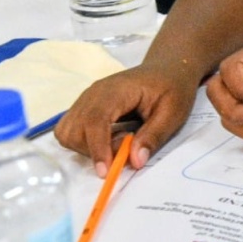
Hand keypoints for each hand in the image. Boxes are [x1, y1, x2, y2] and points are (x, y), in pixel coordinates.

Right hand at [54, 63, 197, 176]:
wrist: (167, 69)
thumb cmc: (172, 88)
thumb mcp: (173, 113)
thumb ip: (153, 136)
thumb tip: (135, 161)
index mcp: (117, 90)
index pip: (95, 120)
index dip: (97, 148)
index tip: (106, 172)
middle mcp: (94, 93)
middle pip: (76, 130)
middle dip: (95, 150)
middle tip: (127, 146)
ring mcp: (86, 99)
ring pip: (68, 133)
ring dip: (89, 147)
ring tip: (120, 139)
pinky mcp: (84, 107)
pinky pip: (70, 131)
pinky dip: (85, 142)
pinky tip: (110, 137)